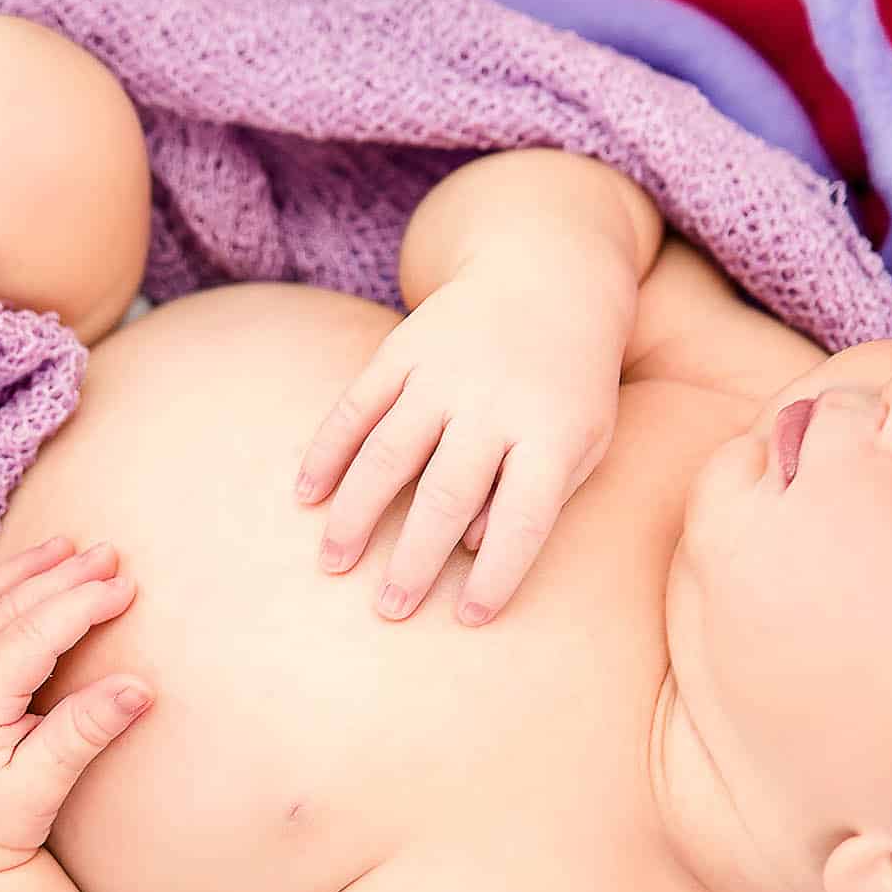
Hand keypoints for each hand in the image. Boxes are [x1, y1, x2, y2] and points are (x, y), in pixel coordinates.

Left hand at [0, 536, 151, 861]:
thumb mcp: (45, 785)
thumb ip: (86, 730)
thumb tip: (142, 686)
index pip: (34, 632)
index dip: (82, 604)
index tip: (126, 586)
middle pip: (8, 607)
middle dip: (63, 576)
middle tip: (112, 554)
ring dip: (27, 571)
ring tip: (69, 547)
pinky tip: (23, 574)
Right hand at [292, 254, 624, 624]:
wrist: (549, 273)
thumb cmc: (570, 381)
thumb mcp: (584, 438)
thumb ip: (541, 494)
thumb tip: (470, 547)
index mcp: (553, 432)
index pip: (524, 519)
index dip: (497, 574)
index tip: (469, 618)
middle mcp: (496, 402)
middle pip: (447, 494)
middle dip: (414, 559)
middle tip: (389, 609)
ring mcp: (445, 371)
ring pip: (389, 452)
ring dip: (356, 513)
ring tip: (334, 563)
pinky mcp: (405, 347)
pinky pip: (356, 405)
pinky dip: (328, 451)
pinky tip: (307, 493)